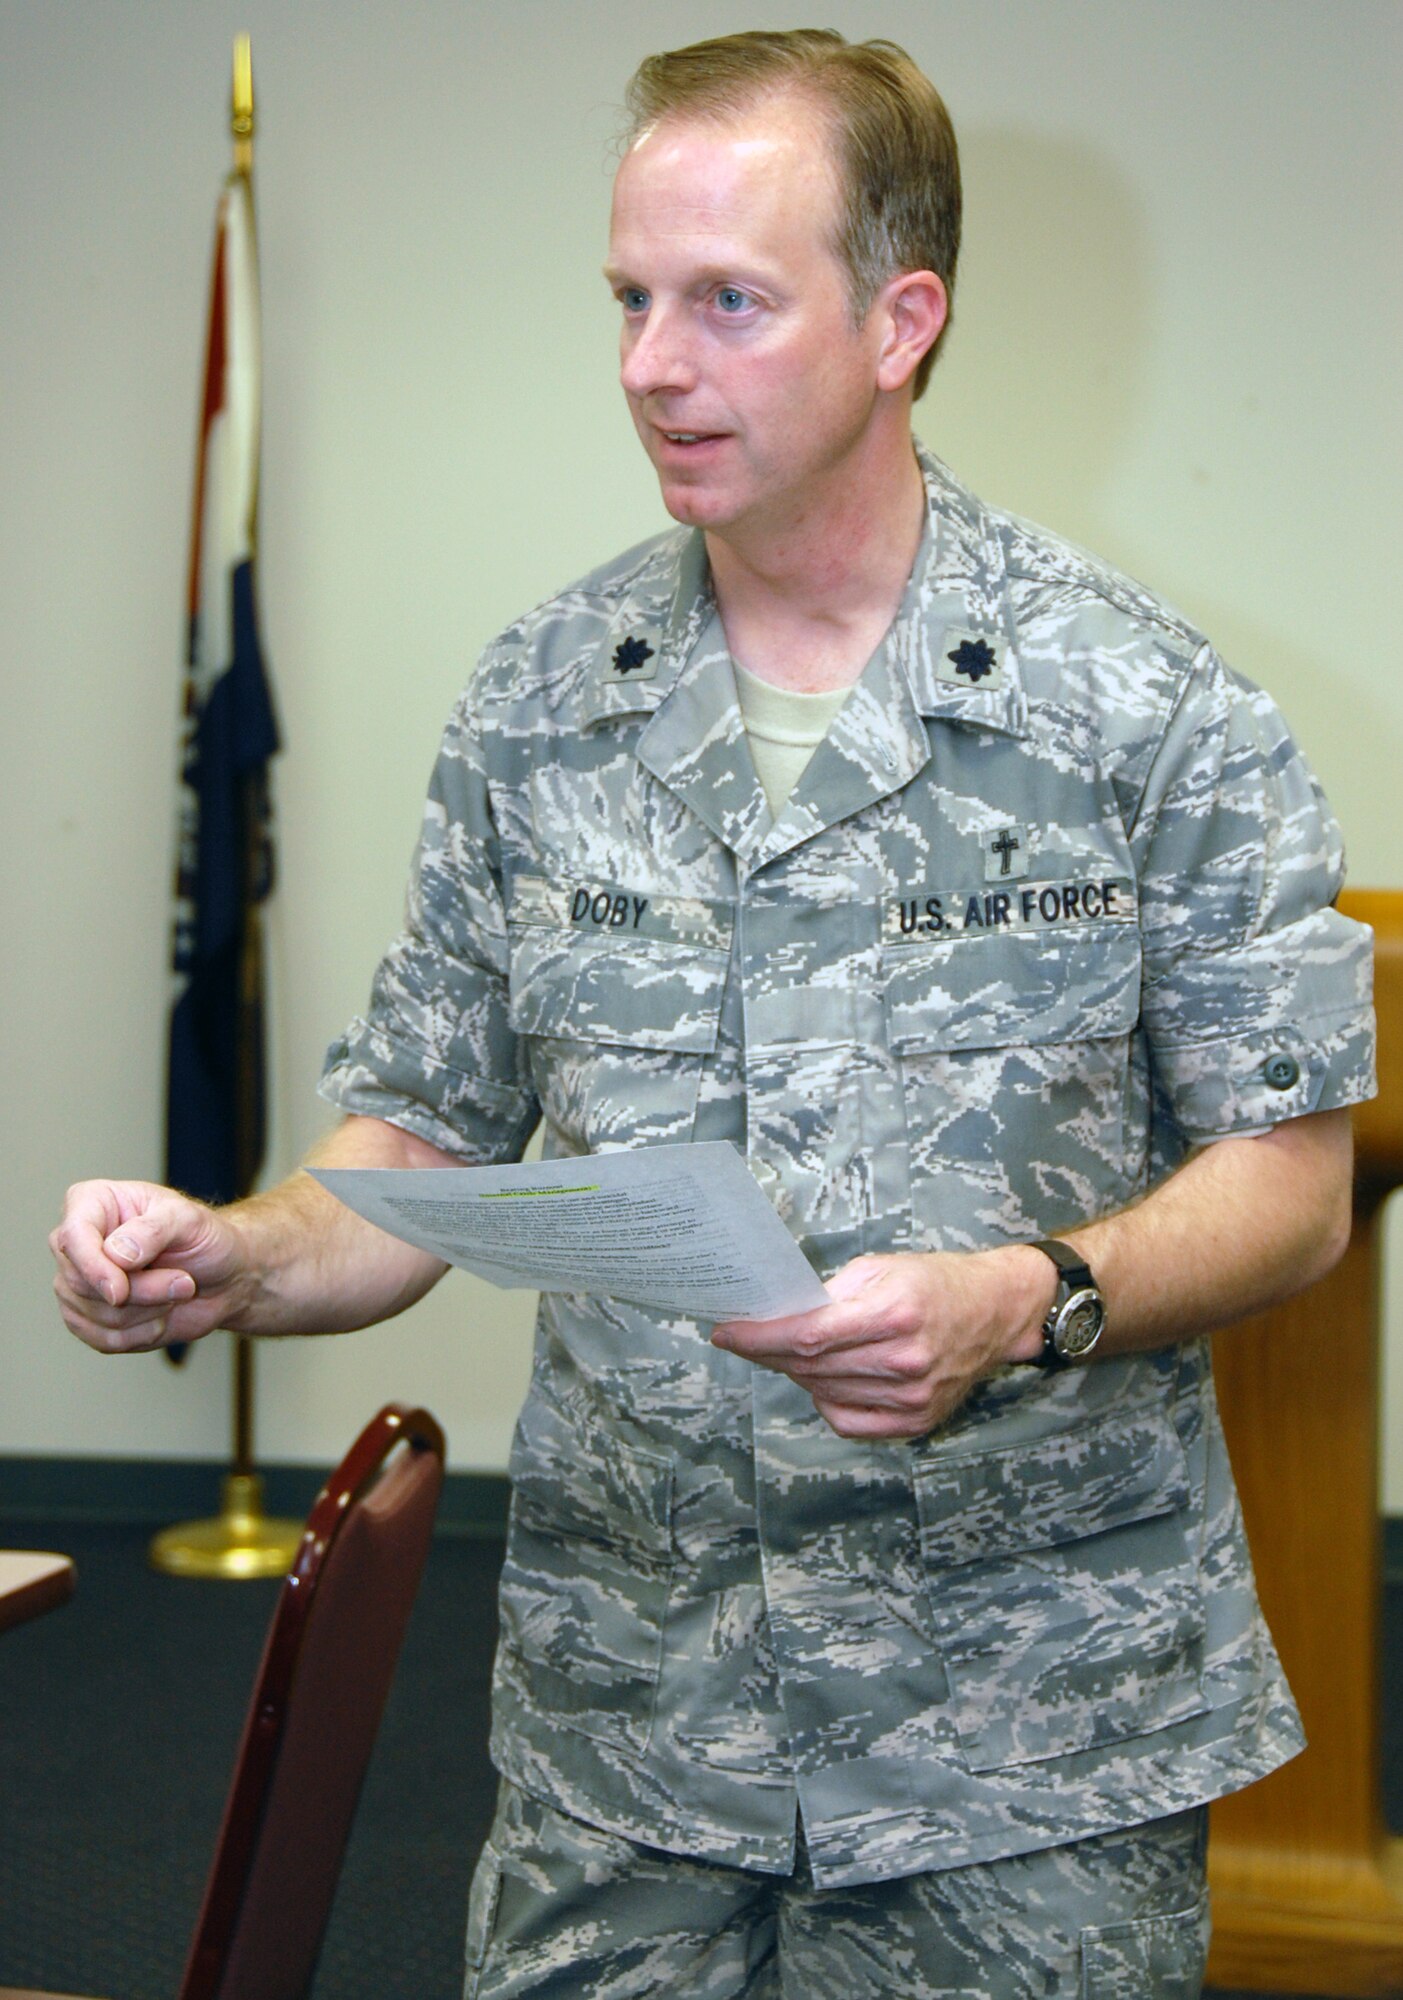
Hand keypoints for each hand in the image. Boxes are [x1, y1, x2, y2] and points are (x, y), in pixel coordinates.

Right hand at [51, 1179, 252, 1353]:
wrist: (223, 1277)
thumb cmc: (204, 1238)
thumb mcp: (190, 1220)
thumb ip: (153, 1230)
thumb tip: (116, 1254)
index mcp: (92, 1202)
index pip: (72, 1236)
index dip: (93, 1268)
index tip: (119, 1292)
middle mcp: (76, 1242)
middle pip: (84, 1282)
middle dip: (142, 1291)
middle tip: (184, 1282)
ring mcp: (76, 1282)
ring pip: (97, 1314)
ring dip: (149, 1311)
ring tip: (176, 1290)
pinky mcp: (86, 1318)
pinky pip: (103, 1339)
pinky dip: (142, 1334)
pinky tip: (161, 1314)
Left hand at [711, 1247, 1049, 1440]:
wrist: (996, 1312)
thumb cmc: (936, 1282)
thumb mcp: (881, 1267)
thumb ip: (830, 1293)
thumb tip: (778, 1314)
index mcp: (894, 1313)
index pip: (807, 1335)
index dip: (759, 1337)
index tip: (726, 1332)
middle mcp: (904, 1360)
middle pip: (810, 1367)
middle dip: (766, 1353)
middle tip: (742, 1339)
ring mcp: (912, 1397)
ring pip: (825, 1393)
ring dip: (795, 1374)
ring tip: (788, 1352)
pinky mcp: (917, 1421)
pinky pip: (849, 1421)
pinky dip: (826, 1401)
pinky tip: (825, 1380)